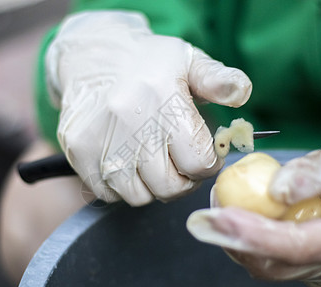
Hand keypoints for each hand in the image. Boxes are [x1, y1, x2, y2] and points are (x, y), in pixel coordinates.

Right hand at [46, 11, 251, 204]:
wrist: (93, 57)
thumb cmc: (149, 64)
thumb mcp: (188, 61)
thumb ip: (219, 80)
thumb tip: (242, 94)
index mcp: (164, 98)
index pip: (199, 162)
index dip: (208, 163)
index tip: (202, 153)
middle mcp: (129, 121)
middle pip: (170, 186)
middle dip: (183, 179)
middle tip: (179, 161)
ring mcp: (100, 140)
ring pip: (139, 196)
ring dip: (151, 185)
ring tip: (151, 159)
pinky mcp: (79, 152)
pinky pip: (109, 194)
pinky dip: (122, 186)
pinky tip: (126, 160)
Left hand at [187, 134, 320, 286]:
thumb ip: (319, 172)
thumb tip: (275, 189)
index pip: (299, 246)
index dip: (255, 235)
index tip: (219, 217)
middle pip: (277, 265)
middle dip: (233, 241)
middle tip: (204, 214)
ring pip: (272, 268)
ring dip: (238, 241)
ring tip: (217, 210)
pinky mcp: (319, 267)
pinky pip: (277, 263)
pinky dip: (252, 243)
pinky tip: (240, 218)